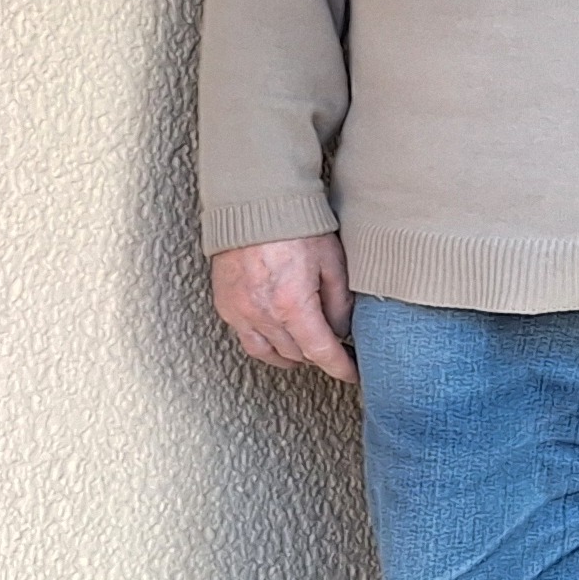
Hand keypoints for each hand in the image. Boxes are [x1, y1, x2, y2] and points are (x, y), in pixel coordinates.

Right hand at [212, 234, 357, 379]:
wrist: (255, 206)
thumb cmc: (297, 229)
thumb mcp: (333, 264)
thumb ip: (340, 303)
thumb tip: (343, 329)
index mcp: (293, 305)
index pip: (321, 351)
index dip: (340, 367)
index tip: (353, 374)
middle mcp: (263, 314)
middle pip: (296, 354)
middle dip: (318, 356)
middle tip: (336, 352)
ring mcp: (240, 311)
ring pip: (268, 353)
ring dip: (291, 356)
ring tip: (308, 351)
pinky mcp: (225, 304)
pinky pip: (246, 338)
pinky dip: (265, 343)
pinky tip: (278, 336)